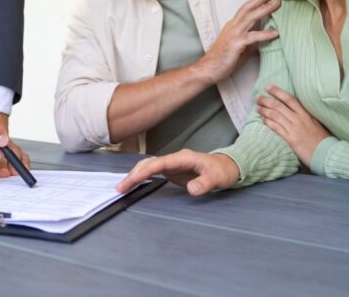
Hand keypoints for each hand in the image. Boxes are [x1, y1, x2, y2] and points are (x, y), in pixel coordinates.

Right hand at [115, 150, 239, 195]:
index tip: (131, 181)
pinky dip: (142, 176)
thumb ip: (205, 183)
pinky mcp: (173, 170)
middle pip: (149, 163)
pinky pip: (153, 171)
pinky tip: (134, 182)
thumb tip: (192, 190)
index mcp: (183, 158)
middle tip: (120, 188)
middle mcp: (175, 159)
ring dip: (135, 175)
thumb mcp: (217, 178)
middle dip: (133, 174)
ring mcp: (173, 164)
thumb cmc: (223, 171)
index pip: (158, 164)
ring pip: (149, 166)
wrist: (228, 167)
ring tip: (122, 187)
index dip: (143, 172)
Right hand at [195, 0, 279, 85]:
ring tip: (277, 4)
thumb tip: (264, 40)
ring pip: (250, 17)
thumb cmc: (223, 60)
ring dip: (264, 10)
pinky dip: (265, 34)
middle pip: (248, 8)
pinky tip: (275, 33)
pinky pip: (252, 37)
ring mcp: (233, 34)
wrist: (208, 69)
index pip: (245, 9)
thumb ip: (251, 42)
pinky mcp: (235, 44)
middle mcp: (232, 26)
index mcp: (232, 26)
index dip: (256, 0)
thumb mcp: (240, 48)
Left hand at [257, 85, 329, 168]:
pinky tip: (263, 120)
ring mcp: (294, 129)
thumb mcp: (316, 123)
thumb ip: (306, 116)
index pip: (289, 99)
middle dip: (266, 100)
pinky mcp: (291, 140)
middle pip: (279, 106)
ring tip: (257, 108)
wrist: (327, 153)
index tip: (268, 87)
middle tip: (258, 98)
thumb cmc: (323, 139)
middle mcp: (299, 119)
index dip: (277, 91)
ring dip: (265, 111)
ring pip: (276, 116)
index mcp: (305, 113)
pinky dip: (269, 123)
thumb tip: (296, 110)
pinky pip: (277, 128)